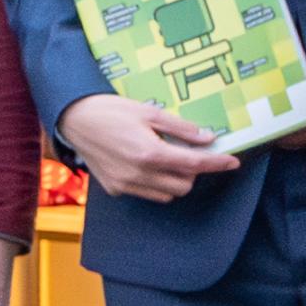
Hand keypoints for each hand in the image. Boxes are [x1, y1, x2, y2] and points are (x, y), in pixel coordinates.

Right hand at [58, 94, 238, 204]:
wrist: (73, 120)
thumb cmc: (110, 110)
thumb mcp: (148, 112)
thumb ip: (180, 128)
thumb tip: (207, 138)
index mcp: (150, 153)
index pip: (194, 164)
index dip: (217, 163)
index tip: (232, 162)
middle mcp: (139, 174)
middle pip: (184, 185)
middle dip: (192, 172)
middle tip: (187, 152)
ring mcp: (126, 184)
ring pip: (167, 194)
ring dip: (174, 180)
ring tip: (164, 158)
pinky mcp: (115, 189)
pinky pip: (146, 194)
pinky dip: (155, 183)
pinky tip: (145, 165)